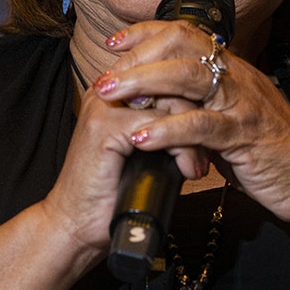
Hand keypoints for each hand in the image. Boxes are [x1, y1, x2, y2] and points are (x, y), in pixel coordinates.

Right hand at [37, 54, 213, 255]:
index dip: (195, 94)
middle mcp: (109, 90)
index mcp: (119, 89)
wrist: (78, 223)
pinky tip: (186, 170)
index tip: (211, 126)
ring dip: (192, 133)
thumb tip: (207, 117)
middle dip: (199, 114)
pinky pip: (156, 123)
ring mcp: (104, 106)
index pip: (167, 66)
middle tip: (209, 149)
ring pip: (168, 99)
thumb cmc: (113, 191)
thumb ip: (167, 125)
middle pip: (171, 77)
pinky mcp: (103, 126)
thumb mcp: (148, 150)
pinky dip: (180, 147)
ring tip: (197, 164)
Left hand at [94, 20, 289, 228]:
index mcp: (233, 70)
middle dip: (136, 57)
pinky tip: (141, 138)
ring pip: (188, 76)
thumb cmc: (274, 156)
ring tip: (110, 97)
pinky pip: (201, 125)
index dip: (147, 33)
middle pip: (182, 45)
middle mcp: (238, 77)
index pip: (186, 32)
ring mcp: (243, 104)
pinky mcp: (247, 135)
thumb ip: (203, 106)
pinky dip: (167, 129)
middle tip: (103, 78)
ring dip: (143, 83)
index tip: (114, 42)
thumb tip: (160, 100)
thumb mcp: (233, 121)